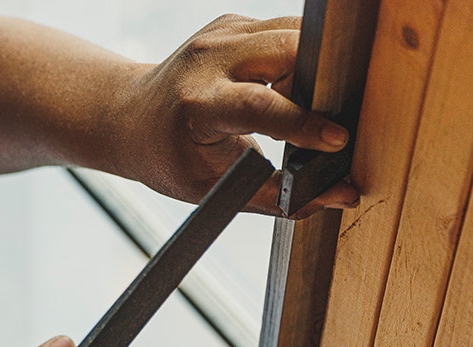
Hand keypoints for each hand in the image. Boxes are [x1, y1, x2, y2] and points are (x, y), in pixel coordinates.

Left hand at [109, 14, 359, 216]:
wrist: (131, 119)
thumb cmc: (169, 158)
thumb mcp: (215, 188)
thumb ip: (279, 196)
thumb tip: (341, 195)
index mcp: (197, 103)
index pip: (258, 104)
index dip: (302, 122)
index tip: (336, 140)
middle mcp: (209, 59)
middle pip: (287, 52)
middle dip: (321, 82)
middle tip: (325, 118)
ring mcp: (223, 33)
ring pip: (294, 33)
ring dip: (314, 69)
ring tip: (301, 105)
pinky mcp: (235, 24)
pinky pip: (286, 31)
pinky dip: (299, 59)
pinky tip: (287, 87)